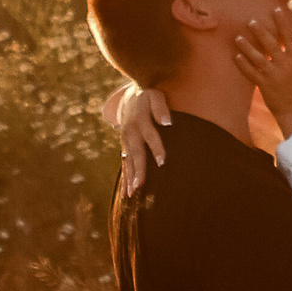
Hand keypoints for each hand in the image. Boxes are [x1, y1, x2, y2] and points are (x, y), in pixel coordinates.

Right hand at [101, 81, 169, 195]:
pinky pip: (125, 163)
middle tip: (140, 186)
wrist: (129, 97)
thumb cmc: (147, 97)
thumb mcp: (154, 96)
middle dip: (138, 170)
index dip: (156, 148)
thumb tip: (167, 122)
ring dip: (129, 177)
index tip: (162, 162)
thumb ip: (161, 107)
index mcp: (140, 120)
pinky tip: (127, 192)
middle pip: (136, 153)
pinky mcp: (124, 146)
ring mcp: (125, 140)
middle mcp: (131, 132)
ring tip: (131, 194)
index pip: (150, 136)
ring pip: (128, 161)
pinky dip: (126, 177)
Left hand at [233, 9, 291, 136]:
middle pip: (270, 44)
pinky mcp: (264, 85)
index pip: (289, 36)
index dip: (282, 22)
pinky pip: (251, 72)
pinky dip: (243, 64)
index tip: (276, 9)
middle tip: (250, 21)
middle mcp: (285, 64)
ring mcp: (273, 75)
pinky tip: (236, 56)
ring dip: (247, 46)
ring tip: (238, 37)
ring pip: (258, 57)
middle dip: (260, 31)